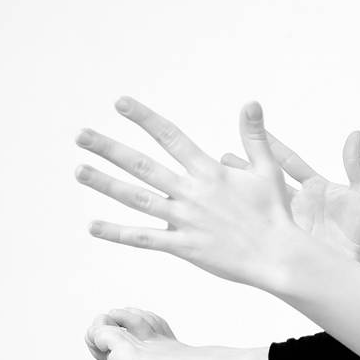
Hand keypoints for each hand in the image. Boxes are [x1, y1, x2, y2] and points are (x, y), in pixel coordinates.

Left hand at [74, 96, 314, 291]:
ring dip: (105, 183)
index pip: (171, 137)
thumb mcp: (268, 171)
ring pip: (136, 198)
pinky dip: (117, 233)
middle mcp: (191, 193)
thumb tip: (251, 103)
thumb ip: (254, 136)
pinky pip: (144, 238)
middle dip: (109, 148)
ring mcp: (185, 220)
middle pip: (142, 165)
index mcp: (209, 172)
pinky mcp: (184, 247)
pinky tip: (93, 226)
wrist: (279, 256)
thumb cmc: (276, 214)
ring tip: (79, 170)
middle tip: (81, 135)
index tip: (121, 103)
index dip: (145, 118)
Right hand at [221, 129, 359, 269]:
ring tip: (217, 183)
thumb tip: (355, 135)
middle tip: (221, 157)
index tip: (253, 127)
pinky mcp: (292, 242)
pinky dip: (251, 223)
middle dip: (245, 170)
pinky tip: (231, 219)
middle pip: (267, 181)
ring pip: (262, 205)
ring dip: (241, 195)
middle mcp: (301, 203)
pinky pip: (268, 230)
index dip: (271, 146)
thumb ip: (355, 165)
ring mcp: (294, 223)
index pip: (288, 161)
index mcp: (316, 187)